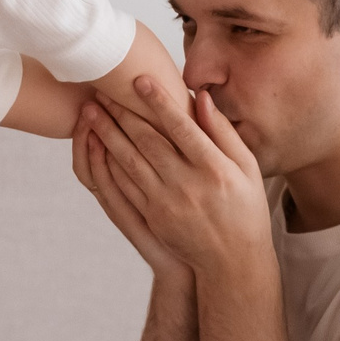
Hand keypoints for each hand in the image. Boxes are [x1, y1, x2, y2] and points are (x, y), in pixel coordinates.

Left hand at [87, 79, 273, 279]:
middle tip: (103, 88)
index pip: (181, 127)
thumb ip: (223, 132)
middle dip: (122, 112)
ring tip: (91, 110)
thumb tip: (201, 97)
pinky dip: (108, 162)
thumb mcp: (248, 168)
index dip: (158, 102)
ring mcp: (166, 202)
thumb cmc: (245, 208)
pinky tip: (96, 144)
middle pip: (148, 140)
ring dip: (107, 133)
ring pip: (130, 160)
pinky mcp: (152, 216)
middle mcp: (188, 184)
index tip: (139, 79)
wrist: (233, 261)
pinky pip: (125, 184)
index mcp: (214, 168)